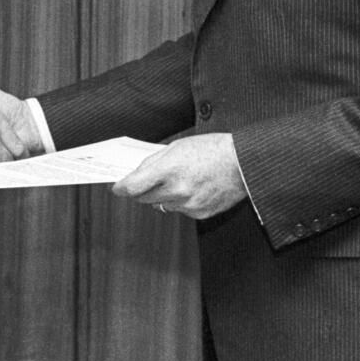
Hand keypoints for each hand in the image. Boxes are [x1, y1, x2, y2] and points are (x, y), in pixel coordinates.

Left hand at [112, 134, 245, 219]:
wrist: (242, 163)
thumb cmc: (211, 149)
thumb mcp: (178, 146)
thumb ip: (154, 162)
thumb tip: (136, 174)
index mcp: (169, 169)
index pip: (133, 186)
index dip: (121, 188)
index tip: (117, 188)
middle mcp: (177, 190)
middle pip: (144, 198)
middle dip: (141, 190)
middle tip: (144, 182)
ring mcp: (188, 204)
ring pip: (162, 205)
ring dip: (162, 196)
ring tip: (178, 180)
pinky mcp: (199, 214)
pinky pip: (180, 210)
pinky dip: (181, 202)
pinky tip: (193, 188)